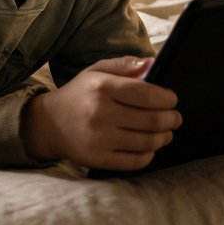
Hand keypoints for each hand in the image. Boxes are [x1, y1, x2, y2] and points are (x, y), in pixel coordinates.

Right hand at [22, 56, 180, 170]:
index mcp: (101, 87)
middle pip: (152, 120)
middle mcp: (100, 113)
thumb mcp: (96, 71)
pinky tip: (149, 146)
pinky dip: (149, 154)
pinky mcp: (98, 159)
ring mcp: (99, 139)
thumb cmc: (79, 95)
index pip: (146, 94)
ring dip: (164, 137)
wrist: (48, 124)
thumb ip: (124, 65)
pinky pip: (136, 161)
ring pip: (148, 142)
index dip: (167, 98)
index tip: (172, 100)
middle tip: (175, 118)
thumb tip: (153, 63)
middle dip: (171, 119)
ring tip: (166, 132)